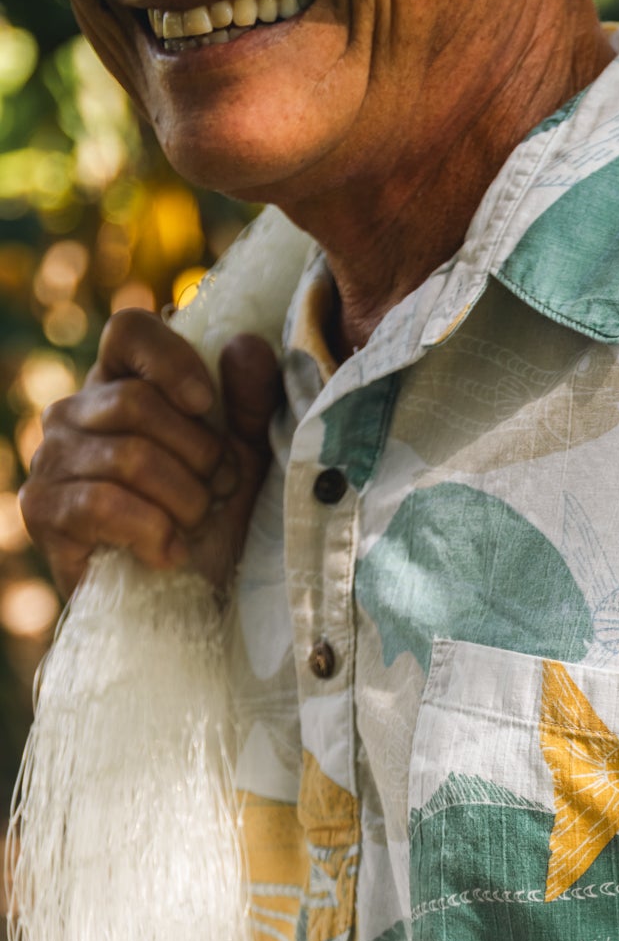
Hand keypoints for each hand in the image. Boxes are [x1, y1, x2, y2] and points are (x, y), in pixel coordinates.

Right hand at [19, 309, 280, 599]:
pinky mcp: (43, 511)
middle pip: (136, 402)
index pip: (130, 331)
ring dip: (184, 503)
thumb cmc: (219, 528)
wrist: (194, 608)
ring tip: (194, 528)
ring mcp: (52, 459)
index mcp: (122, 385)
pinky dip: (153, 534)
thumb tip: (246, 345)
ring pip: (129, 457)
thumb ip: (253, 402)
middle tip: (218, 494)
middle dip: (198, 457)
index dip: (173, 360)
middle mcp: (76, 412)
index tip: (208, 406)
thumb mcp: (250, 460)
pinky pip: (104, 504)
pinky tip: (169, 556)